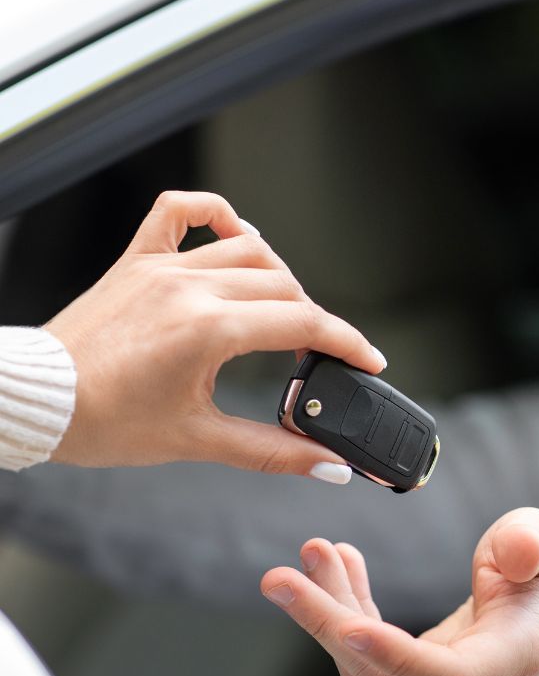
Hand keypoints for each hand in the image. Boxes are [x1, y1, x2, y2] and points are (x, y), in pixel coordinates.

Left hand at [44, 190, 385, 476]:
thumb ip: (271, 452)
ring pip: (249, 250)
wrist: (34, 402)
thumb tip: (326, 464)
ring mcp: (162, 267)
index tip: (368, 360)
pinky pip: (181, 212)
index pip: (304, 324)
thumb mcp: (197, 441)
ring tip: (286, 310)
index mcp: (208, 330)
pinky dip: (216, 214)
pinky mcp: (136, 260)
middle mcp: (189, 288)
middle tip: (320, 355)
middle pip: (286, 288)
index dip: (347, 344)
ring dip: (281, 278)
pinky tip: (236, 233)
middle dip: (315, 322)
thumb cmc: (102, 421)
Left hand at [260, 508, 538, 675]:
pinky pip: (368, 674)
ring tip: (316, 557)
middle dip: (329, 621)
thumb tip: (515, 554)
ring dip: (329, 614)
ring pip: (367, 675)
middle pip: (388, 675)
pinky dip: (343, 625)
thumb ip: (533, 542)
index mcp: (517, 660)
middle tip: (284, 575)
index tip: (347, 626)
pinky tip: (338, 578)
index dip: (396, 657)